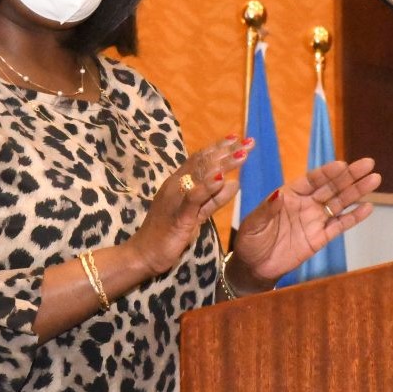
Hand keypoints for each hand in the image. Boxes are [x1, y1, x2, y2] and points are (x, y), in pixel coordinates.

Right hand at [127, 136, 253, 276]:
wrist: (143, 254)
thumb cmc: (167, 234)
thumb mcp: (196, 214)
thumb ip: (213, 199)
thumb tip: (234, 182)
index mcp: (178, 183)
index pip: (200, 160)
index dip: (219, 148)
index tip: (238, 138)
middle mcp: (176, 185)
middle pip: (204, 163)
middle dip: (228, 151)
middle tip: (249, 142)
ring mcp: (175, 199)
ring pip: (201, 176)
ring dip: (223, 163)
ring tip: (242, 154)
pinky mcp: (178, 215)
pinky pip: (194, 198)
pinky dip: (208, 186)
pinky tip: (222, 178)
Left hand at [229, 158, 380, 289]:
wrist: (254, 266)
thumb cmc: (251, 239)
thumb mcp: (254, 223)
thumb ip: (267, 209)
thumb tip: (278, 194)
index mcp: (289, 195)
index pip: (311, 180)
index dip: (326, 172)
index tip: (342, 164)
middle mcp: (305, 204)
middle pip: (331, 187)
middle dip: (349, 176)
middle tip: (368, 164)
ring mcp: (315, 220)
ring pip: (340, 203)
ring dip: (356, 192)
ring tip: (374, 179)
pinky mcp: (320, 239)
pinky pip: (339, 226)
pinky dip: (354, 217)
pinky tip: (368, 208)